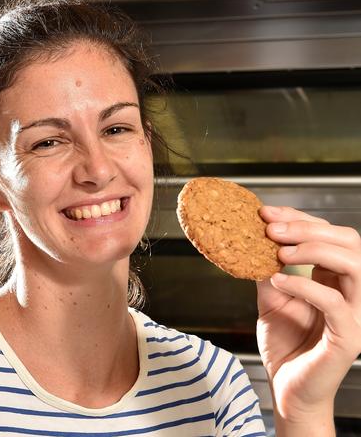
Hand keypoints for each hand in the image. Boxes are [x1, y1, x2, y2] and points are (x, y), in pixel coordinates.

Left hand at [256, 206, 360, 423]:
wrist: (286, 388)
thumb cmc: (285, 346)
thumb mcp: (272, 298)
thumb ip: (268, 270)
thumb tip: (251, 241)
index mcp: (336, 280)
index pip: (330, 236)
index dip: (300, 219)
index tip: (266, 214)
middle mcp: (352, 293)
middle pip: (349, 242)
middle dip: (308, 227)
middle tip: (270, 228)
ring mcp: (355, 314)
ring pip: (354, 265)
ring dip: (313, 249)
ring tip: (278, 251)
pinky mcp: (349, 337)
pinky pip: (335, 302)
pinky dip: (305, 285)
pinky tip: (277, 279)